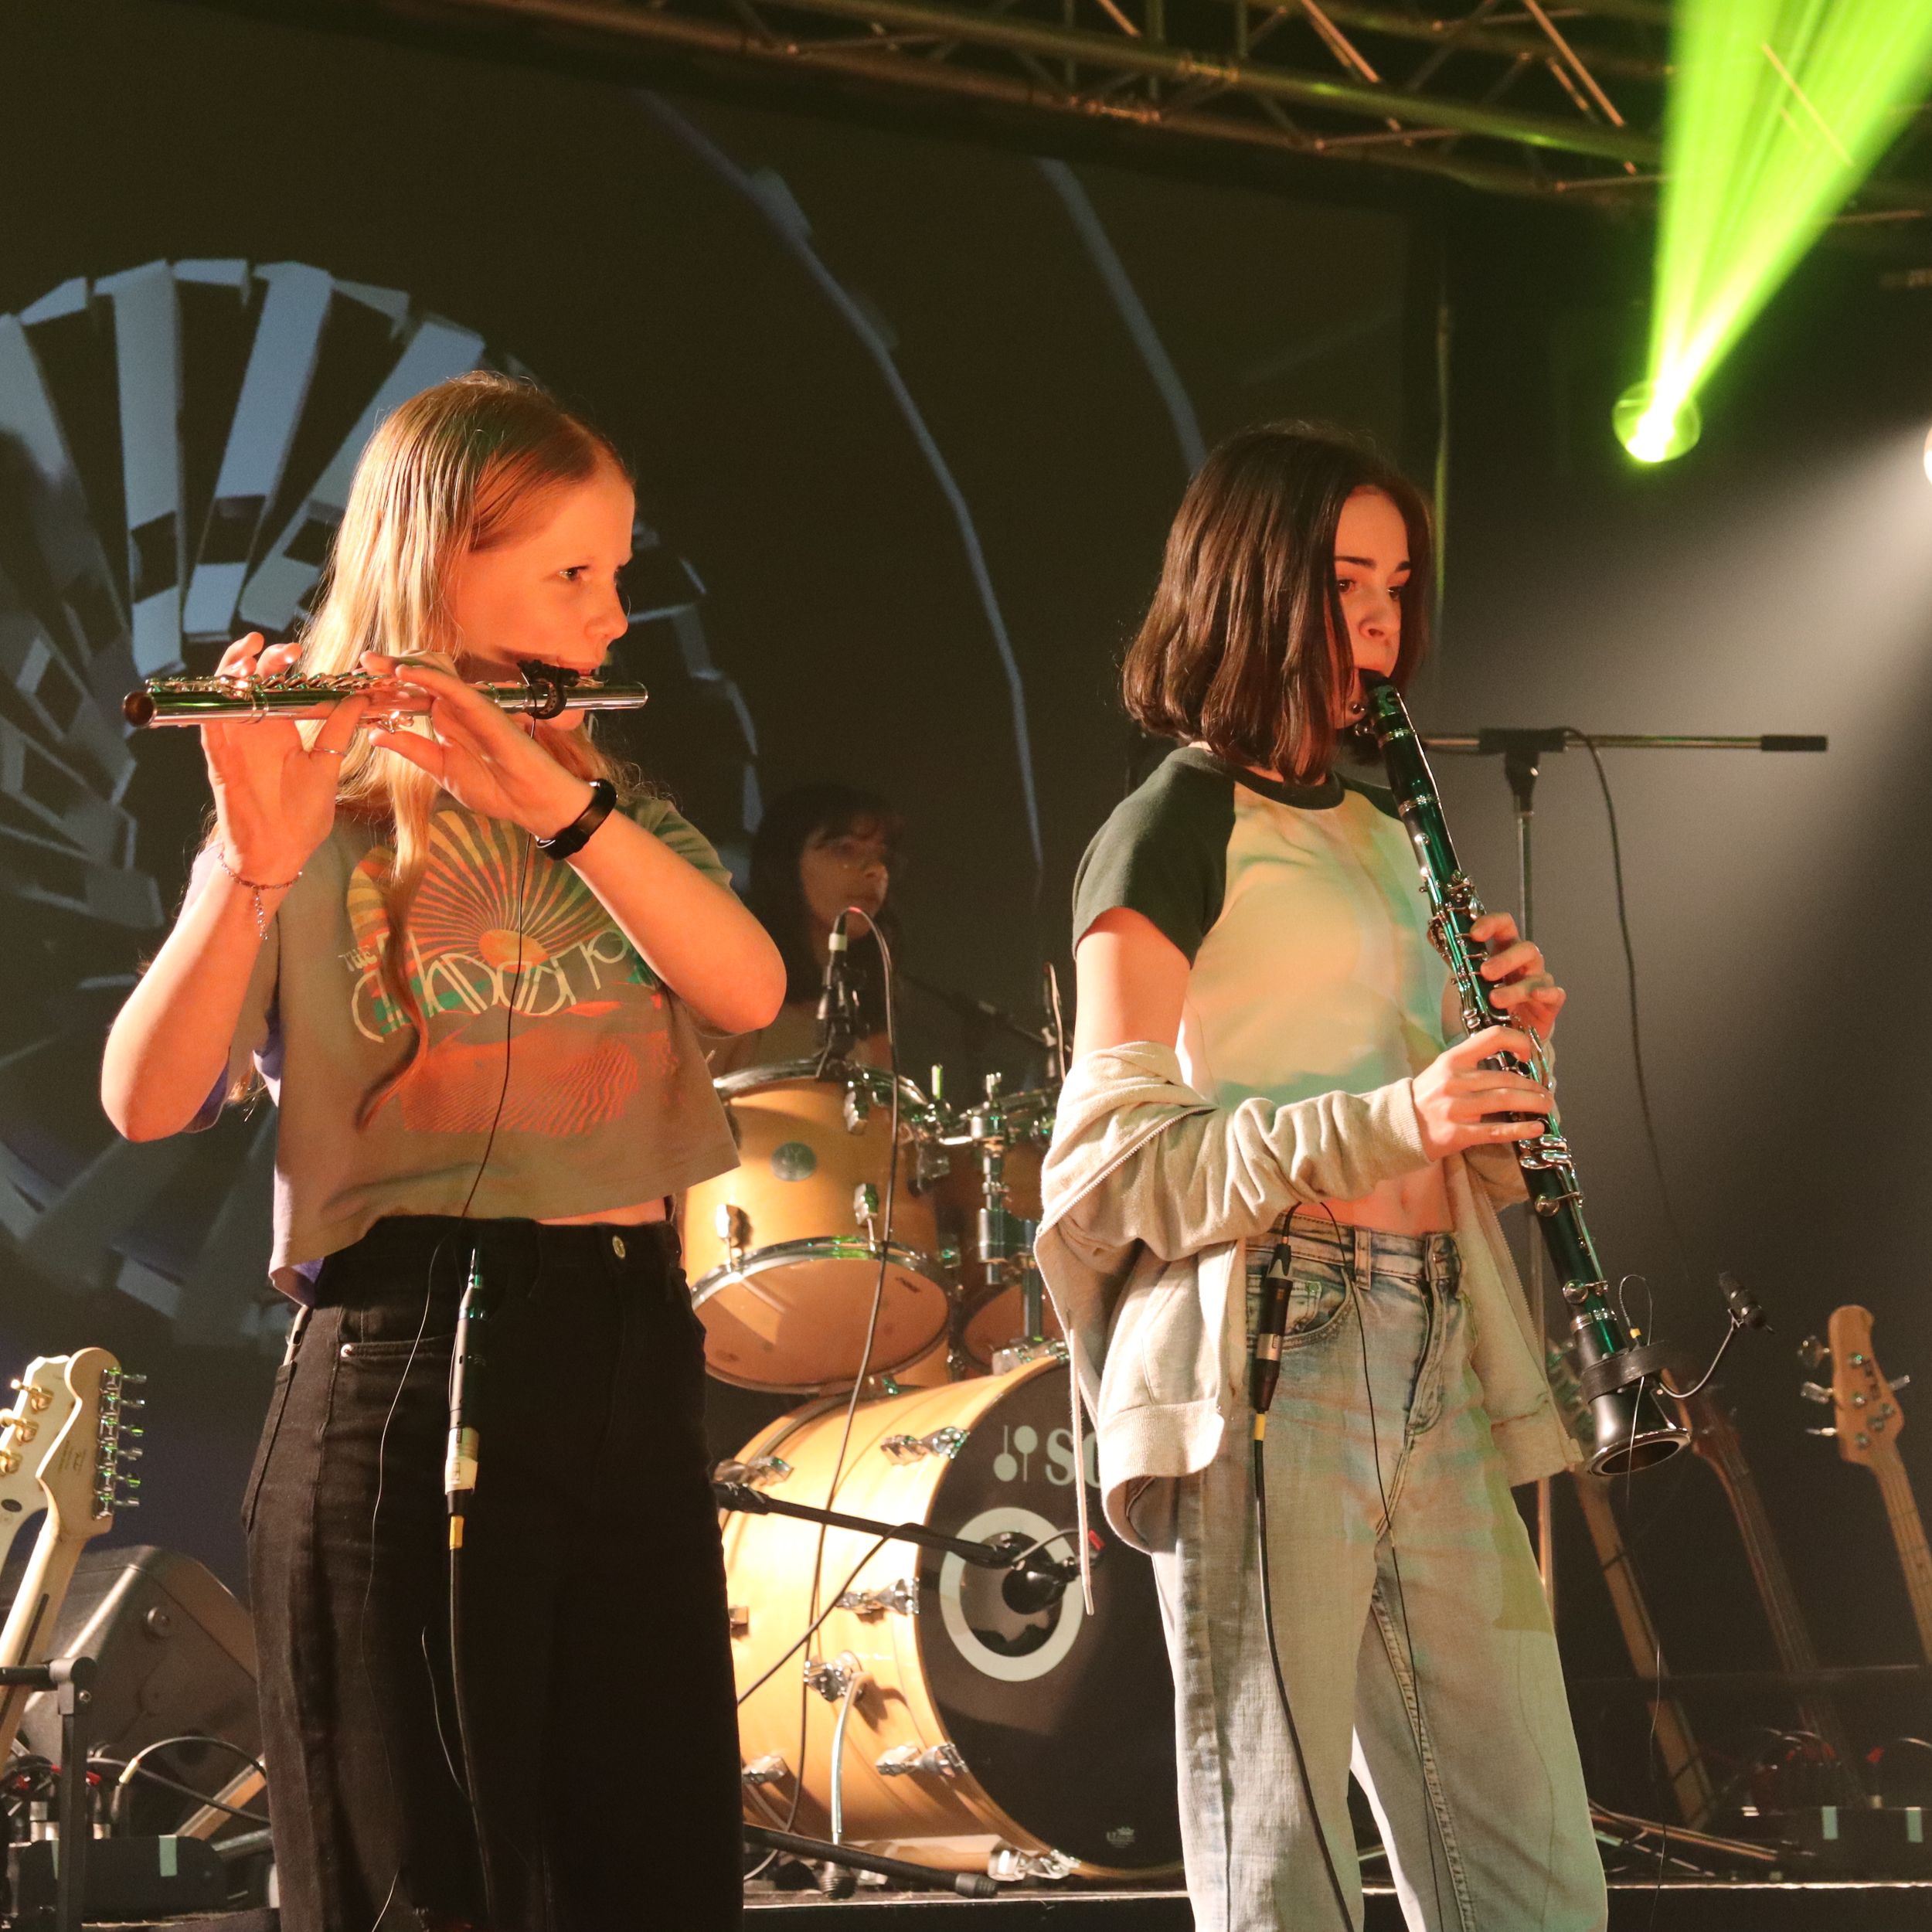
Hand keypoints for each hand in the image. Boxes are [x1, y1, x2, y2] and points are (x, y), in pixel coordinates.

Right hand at [199, 634, 367, 880]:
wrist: (280, 852)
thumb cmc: (303, 816)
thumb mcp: (327, 765)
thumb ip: (339, 730)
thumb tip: (360, 699)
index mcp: (281, 731)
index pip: (274, 686)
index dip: (279, 664)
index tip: (297, 650)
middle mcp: (254, 731)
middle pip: (248, 683)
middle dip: (260, 659)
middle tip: (282, 650)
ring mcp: (234, 743)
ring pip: (223, 697)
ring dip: (231, 673)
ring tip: (248, 654)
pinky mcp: (219, 760)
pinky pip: (209, 725)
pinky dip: (215, 705)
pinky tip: (226, 688)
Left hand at [359, 653, 591, 837]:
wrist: (530, 802)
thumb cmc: (495, 788)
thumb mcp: (441, 770)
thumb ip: (412, 749)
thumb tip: (375, 734)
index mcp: (446, 721)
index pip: (411, 695)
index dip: (384, 688)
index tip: (355, 686)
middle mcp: (456, 708)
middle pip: (419, 676)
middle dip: (388, 669)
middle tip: (361, 665)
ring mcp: (469, 706)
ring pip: (434, 672)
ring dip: (403, 665)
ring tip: (375, 664)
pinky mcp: (483, 709)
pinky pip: (453, 687)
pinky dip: (428, 677)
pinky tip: (403, 673)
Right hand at [1410, 1027, 1552, 1162]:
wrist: (1398, 1126)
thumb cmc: (1427, 1096)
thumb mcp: (1442, 1069)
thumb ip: (1471, 1063)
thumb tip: (1512, 1063)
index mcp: (1452, 1060)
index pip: (1493, 1037)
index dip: (1518, 1042)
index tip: (1528, 1055)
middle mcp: (1455, 1081)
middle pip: (1506, 1078)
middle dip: (1533, 1086)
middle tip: (1545, 1093)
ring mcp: (1456, 1108)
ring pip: (1505, 1101)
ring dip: (1532, 1103)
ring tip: (1546, 1106)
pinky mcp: (1458, 1134)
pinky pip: (1496, 1131)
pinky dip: (1520, 1130)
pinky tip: (1537, 1128)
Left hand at [1466, 911, 1565, 1043]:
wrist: (1509, 1030)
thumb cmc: (1490, 998)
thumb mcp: (1470, 977)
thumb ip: (1455, 957)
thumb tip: (1431, 934)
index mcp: (1505, 950)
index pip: (1504, 925)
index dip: (1491, 924)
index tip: (1474, 933)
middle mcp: (1525, 962)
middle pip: (1524, 948)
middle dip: (1504, 959)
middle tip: (1485, 972)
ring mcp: (1539, 981)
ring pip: (1536, 975)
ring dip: (1515, 987)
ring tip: (1495, 999)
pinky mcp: (1550, 1003)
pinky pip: (1555, 994)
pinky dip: (1546, 994)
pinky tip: (1536, 997)